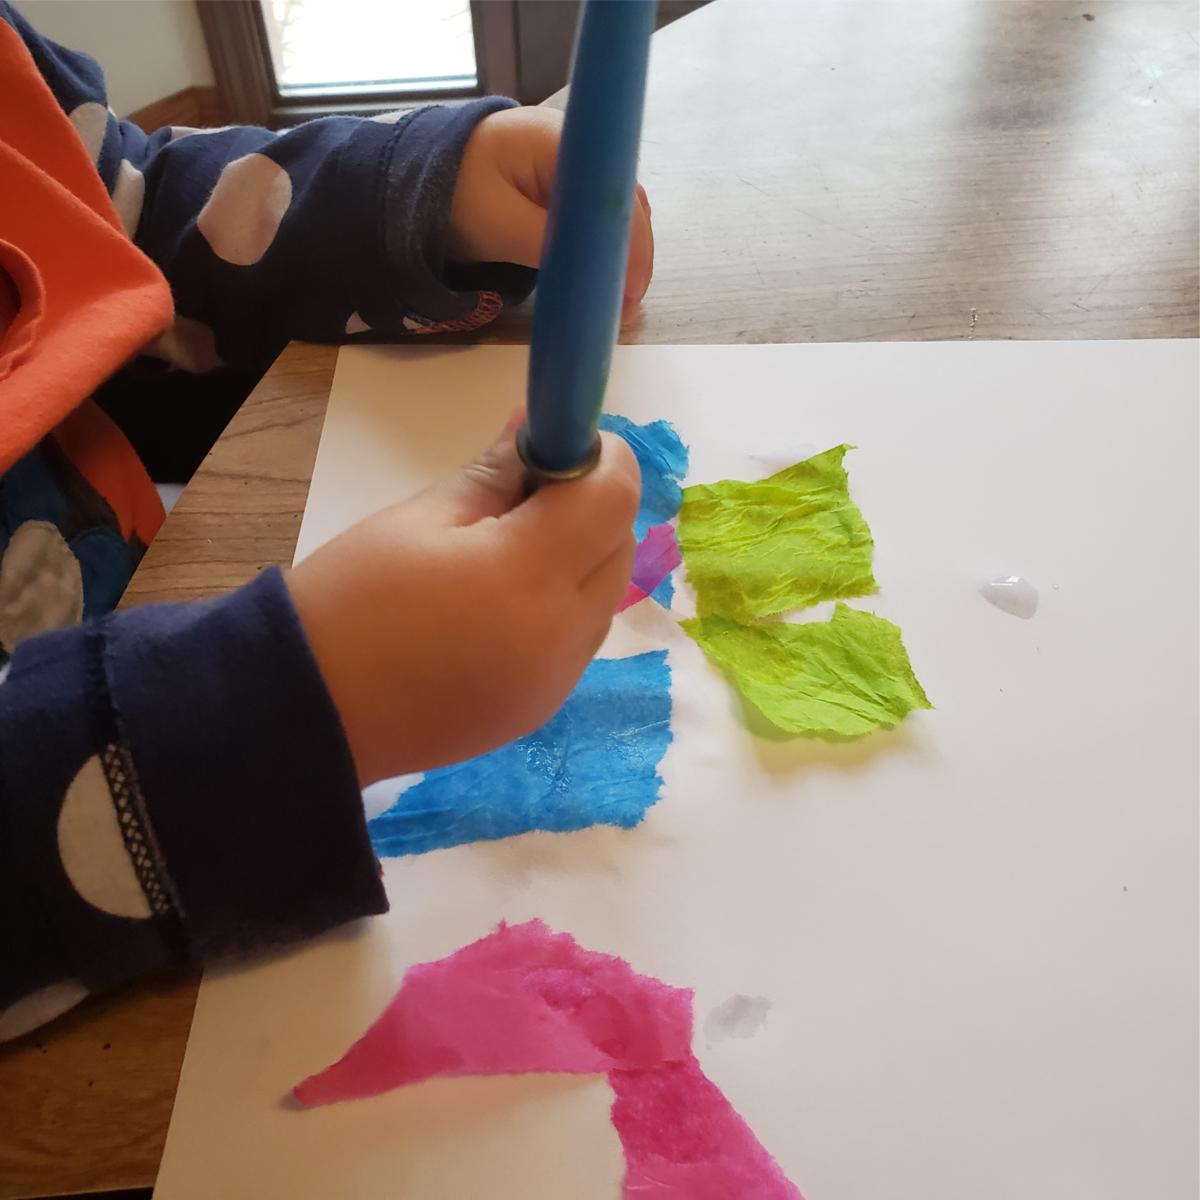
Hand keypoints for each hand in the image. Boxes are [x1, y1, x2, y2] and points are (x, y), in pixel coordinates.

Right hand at [287, 421, 640, 786]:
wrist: (307, 715)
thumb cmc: (349, 602)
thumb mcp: (420, 518)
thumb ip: (495, 473)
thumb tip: (536, 428)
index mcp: (528, 576)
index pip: (614, 497)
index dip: (599, 459)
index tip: (554, 449)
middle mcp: (562, 635)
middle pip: (619, 546)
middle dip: (590, 509)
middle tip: (523, 499)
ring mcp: (557, 681)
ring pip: (604, 596)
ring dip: (579, 560)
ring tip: (505, 555)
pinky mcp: (541, 709)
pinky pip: (577, 641)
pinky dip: (561, 608)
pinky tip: (500, 606)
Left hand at [448, 107, 653, 325]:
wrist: (412, 175)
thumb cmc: (452, 194)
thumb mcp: (498, 225)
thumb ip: (548, 244)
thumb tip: (593, 275)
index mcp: (561, 142)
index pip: (616, 193)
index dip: (632, 242)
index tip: (632, 287)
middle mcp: (574, 145)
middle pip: (621, 200)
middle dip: (630, 253)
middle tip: (628, 305)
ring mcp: (568, 162)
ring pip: (609, 210)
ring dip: (618, 252)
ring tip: (619, 298)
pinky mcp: (557, 182)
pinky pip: (589, 214)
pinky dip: (599, 246)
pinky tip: (600, 275)